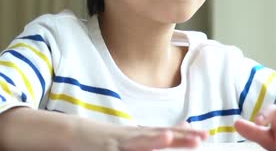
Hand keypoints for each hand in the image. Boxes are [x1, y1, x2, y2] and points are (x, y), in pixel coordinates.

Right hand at [74, 120, 208, 150]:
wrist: (71, 133)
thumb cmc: (103, 138)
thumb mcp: (131, 135)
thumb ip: (154, 134)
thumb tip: (182, 127)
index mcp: (138, 135)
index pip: (165, 134)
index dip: (185, 135)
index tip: (204, 135)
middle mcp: (131, 138)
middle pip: (158, 136)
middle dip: (180, 138)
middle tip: (200, 138)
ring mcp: (118, 144)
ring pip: (141, 143)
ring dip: (156, 140)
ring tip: (173, 136)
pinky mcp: (106, 150)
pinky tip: (144, 149)